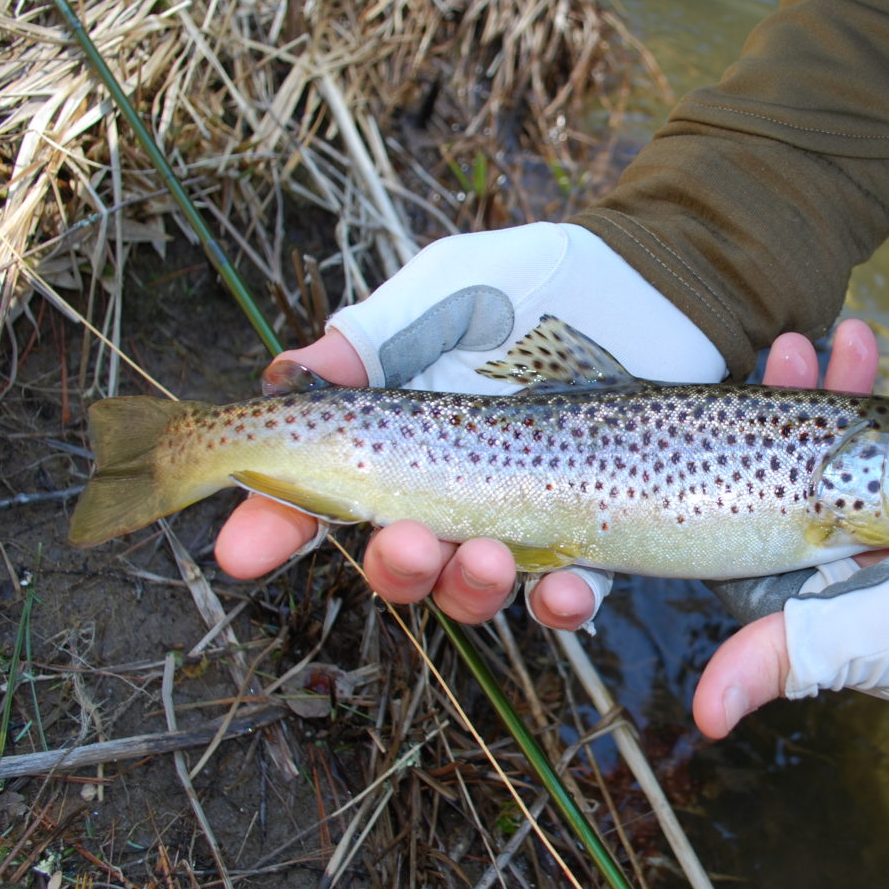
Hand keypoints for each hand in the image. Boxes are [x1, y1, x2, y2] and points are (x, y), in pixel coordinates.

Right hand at [213, 223, 725, 627]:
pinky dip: (559, 604)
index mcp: (399, 437)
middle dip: (394, 567)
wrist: (646, 285)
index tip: (242, 553)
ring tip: (489, 557)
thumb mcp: (442, 296)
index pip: (318, 495)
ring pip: (474, 587)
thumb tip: (285, 374)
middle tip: (410, 543)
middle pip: (399, 559)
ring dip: (469, 588)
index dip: (274, 527)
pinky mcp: (595, 533)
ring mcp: (520, 517)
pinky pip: (568, 592)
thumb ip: (371, 338)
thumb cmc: (531, 285)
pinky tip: (563, 588)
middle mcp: (451, 488)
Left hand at [692, 329, 888, 738]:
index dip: (756, 450)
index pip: (767, 522)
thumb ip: (787, 655)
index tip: (769, 380)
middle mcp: (863, 570)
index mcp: (827, 599)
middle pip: (813, 478)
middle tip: (809, 344)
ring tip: (865, 330)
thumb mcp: (875, 633)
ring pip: (874, 456)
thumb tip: (703, 717)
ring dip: (869, 392)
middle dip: (808, 404)